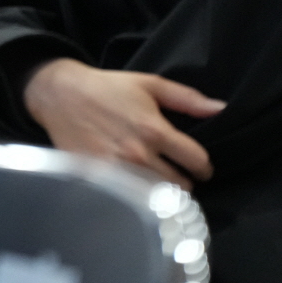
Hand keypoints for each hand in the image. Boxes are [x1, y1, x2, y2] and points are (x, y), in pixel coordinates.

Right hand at [23, 58, 223, 188]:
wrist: (60, 94)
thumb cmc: (107, 87)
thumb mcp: (149, 84)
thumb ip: (187, 98)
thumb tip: (221, 109)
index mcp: (155, 130)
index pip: (197, 161)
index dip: (204, 165)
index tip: (199, 165)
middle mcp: (140, 154)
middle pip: (182, 186)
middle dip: (184, 179)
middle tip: (176, 172)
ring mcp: (119, 170)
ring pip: (158, 197)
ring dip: (163, 190)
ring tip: (158, 180)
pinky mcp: (100, 179)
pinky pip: (131, 198)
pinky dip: (137, 195)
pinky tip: (136, 185)